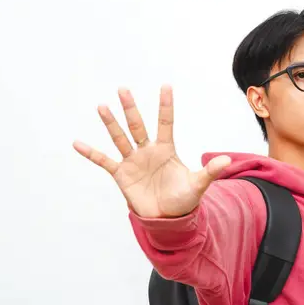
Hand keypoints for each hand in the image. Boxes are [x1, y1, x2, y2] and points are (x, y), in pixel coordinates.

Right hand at [73, 85, 230, 217]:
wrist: (168, 218)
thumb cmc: (184, 199)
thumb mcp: (198, 184)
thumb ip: (210, 171)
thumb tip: (226, 160)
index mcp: (166, 149)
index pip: (165, 123)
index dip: (165, 106)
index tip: (166, 86)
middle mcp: (148, 151)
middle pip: (138, 126)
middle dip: (131, 108)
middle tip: (123, 89)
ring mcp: (133, 161)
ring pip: (120, 138)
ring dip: (111, 124)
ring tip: (102, 106)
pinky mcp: (122, 174)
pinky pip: (104, 161)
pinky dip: (91, 153)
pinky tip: (77, 143)